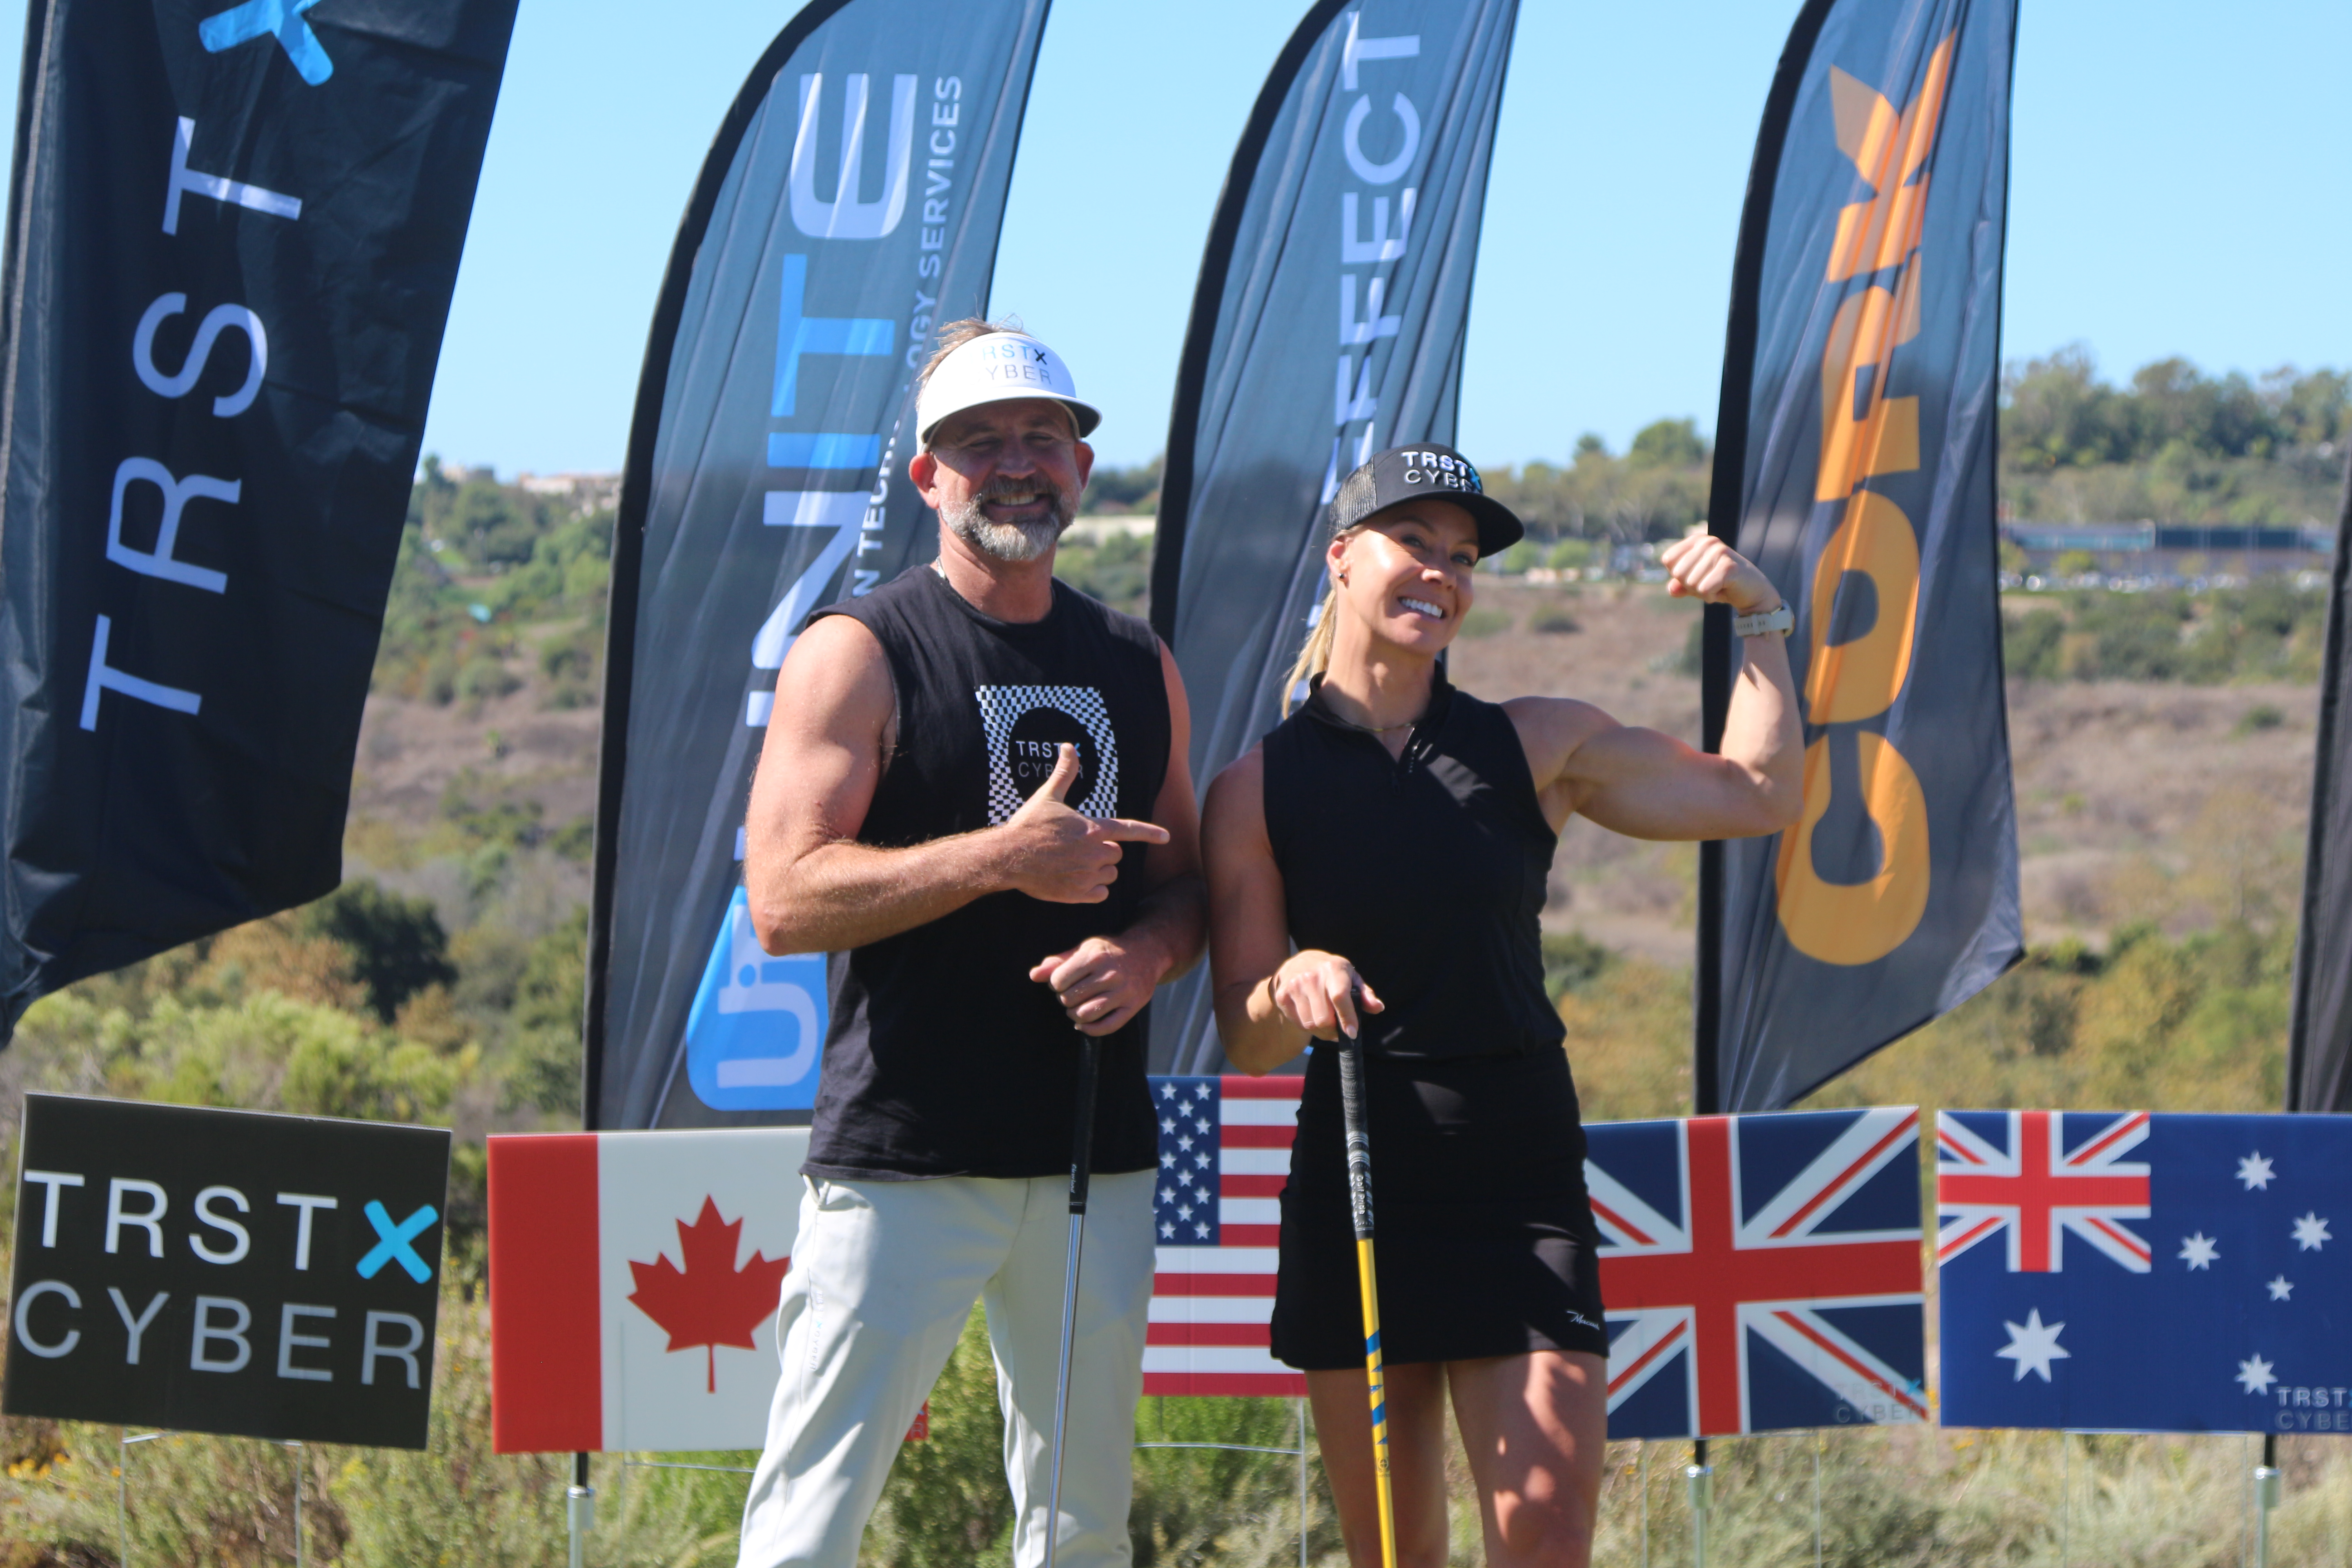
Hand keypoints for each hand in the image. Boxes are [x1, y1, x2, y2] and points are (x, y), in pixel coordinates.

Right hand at [998, 744, 1170, 903]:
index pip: (1129, 830)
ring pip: (1109, 874)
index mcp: (1092, 829)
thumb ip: (1066, 773)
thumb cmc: (1029, 825)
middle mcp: (1095, 853)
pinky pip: (1101, 894)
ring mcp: (1087, 875)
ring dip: (1098, 871)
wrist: (1009, 856)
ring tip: (1074, 863)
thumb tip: (1070, 745)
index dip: (1150, 833)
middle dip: (1102, 851)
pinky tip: (1075, 881)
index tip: (1167, 837)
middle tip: (1077, 847)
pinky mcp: (1078, 894)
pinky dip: (1093, 889)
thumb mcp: (1048, 796)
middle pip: (1116, 854)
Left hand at [1030, 935, 1162, 1035]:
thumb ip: (1058, 962)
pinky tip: (1083, 1023)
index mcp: (1095, 956)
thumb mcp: (1084, 949)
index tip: (1063, 981)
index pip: (1059, 980)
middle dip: (1065, 999)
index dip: (1055, 984)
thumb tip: (1033, 975)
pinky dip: (1090, 1029)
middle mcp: (1110, 974)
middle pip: (1070, 998)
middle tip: (1071, 994)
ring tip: (1077, 1007)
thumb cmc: (1108, 951)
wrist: (1147, 952)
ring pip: (1086, 1014)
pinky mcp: (1133, 1006)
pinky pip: (1107, 1027)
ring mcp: (1124, 991)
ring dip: (1075, 1015)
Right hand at [1266, 950, 1384, 1041]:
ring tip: (1326, 1024)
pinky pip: (1299, 1023)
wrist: (1299, 963)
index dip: (1347, 1018)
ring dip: (1321, 1031)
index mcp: (1333, 969)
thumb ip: (1365, 995)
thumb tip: (1378, 1008)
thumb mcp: (1352, 978)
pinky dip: (1308, 1027)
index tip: (1352, 1033)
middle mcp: (1311, 976)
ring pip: (1310, 1024)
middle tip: (1339, 1030)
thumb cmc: (1333, 974)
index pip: (1339, 997)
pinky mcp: (1282, 996)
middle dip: (1334, 1030)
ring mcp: (1294, 986)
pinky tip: (1312, 1017)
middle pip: (1323, 1018)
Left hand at [1659, 533, 1777, 614]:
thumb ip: (1679, 585)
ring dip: (1703, 592)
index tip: (1699, 576)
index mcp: (1696, 540)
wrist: (1752, 592)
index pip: (1668, 560)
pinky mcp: (1728, 567)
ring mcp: (1719, 552)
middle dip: (1691, 586)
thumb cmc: (1721, 585)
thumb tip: (1671, 589)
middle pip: (1678, 573)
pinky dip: (1711, 597)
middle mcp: (1707, 541)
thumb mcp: (1695, 584)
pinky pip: (1704, 590)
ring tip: (1719, 585)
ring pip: (1691, 583)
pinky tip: (1724, 589)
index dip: (1679, 575)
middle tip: (1710, 583)